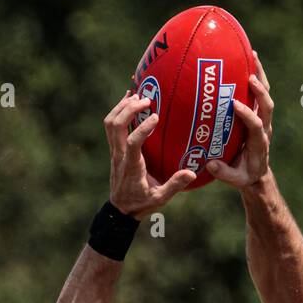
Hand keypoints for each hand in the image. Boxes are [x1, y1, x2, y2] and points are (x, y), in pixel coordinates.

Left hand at [104, 92, 196, 218]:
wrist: (120, 209)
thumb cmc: (141, 203)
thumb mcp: (160, 199)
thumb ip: (174, 186)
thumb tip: (192, 174)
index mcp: (131, 167)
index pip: (133, 143)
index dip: (143, 128)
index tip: (156, 116)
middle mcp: (119, 155)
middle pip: (116, 125)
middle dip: (129, 108)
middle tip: (147, 99)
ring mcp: (114, 151)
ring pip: (110, 122)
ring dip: (121, 106)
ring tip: (136, 94)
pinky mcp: (114, 148)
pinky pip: (111, 125)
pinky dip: (118, 110)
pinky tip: (128, 100)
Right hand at [207, 53, 272, 187]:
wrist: (257, 173)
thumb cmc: (244, 175)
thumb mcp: (235, 179)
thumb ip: (224, 173)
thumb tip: (210, 164)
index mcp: (259, 143)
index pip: (256, 125)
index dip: (247, 114)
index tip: (234, 104)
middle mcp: (264, 128)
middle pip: (267, 106)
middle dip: (260, 92)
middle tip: (250, 77)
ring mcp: (263, 119)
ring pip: (265, 95)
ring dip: (260, 75)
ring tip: (252, 55)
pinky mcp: (259, 113)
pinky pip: (259, 92)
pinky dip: (256, 75)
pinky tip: (248, 59)